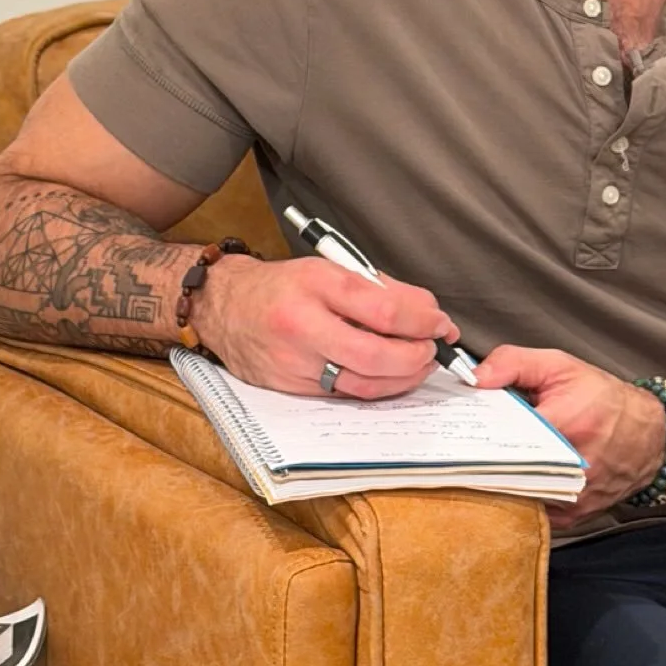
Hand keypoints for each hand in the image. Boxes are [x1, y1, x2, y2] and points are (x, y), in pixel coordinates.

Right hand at [194, 253, 459, 398]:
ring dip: (402, 379)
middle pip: (376, 355)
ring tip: (419, 364)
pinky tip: (390, 377)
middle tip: (434, 349)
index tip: (440, 322)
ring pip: (363, 384)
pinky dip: (375, 388)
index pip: (383, 308)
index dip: (422, 320)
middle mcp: (303, 325)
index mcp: (316, 285)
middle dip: (416, 356)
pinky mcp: (292, 389)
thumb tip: (426, 310)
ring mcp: (295, 362)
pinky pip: (344, 395)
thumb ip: (377, 288)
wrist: (224, 307)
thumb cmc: (283, 285)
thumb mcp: (328, 269)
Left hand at [474, 345, 665, 525]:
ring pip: (516, 497)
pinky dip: (517, 497)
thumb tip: (475, 378)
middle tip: (460, 449)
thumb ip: (513, 364)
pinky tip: (508, 481)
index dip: (480, 431)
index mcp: (565, 424)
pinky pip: (532, 512)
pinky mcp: (572, 517)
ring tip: (479, 464)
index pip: (507, 434)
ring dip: (495, 482)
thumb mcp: (560, 366)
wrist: (648, 437)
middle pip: (507, 470)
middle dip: (482, 459)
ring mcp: (571, 498)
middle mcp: (570, 468)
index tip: (461, 428)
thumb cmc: (602, 398)